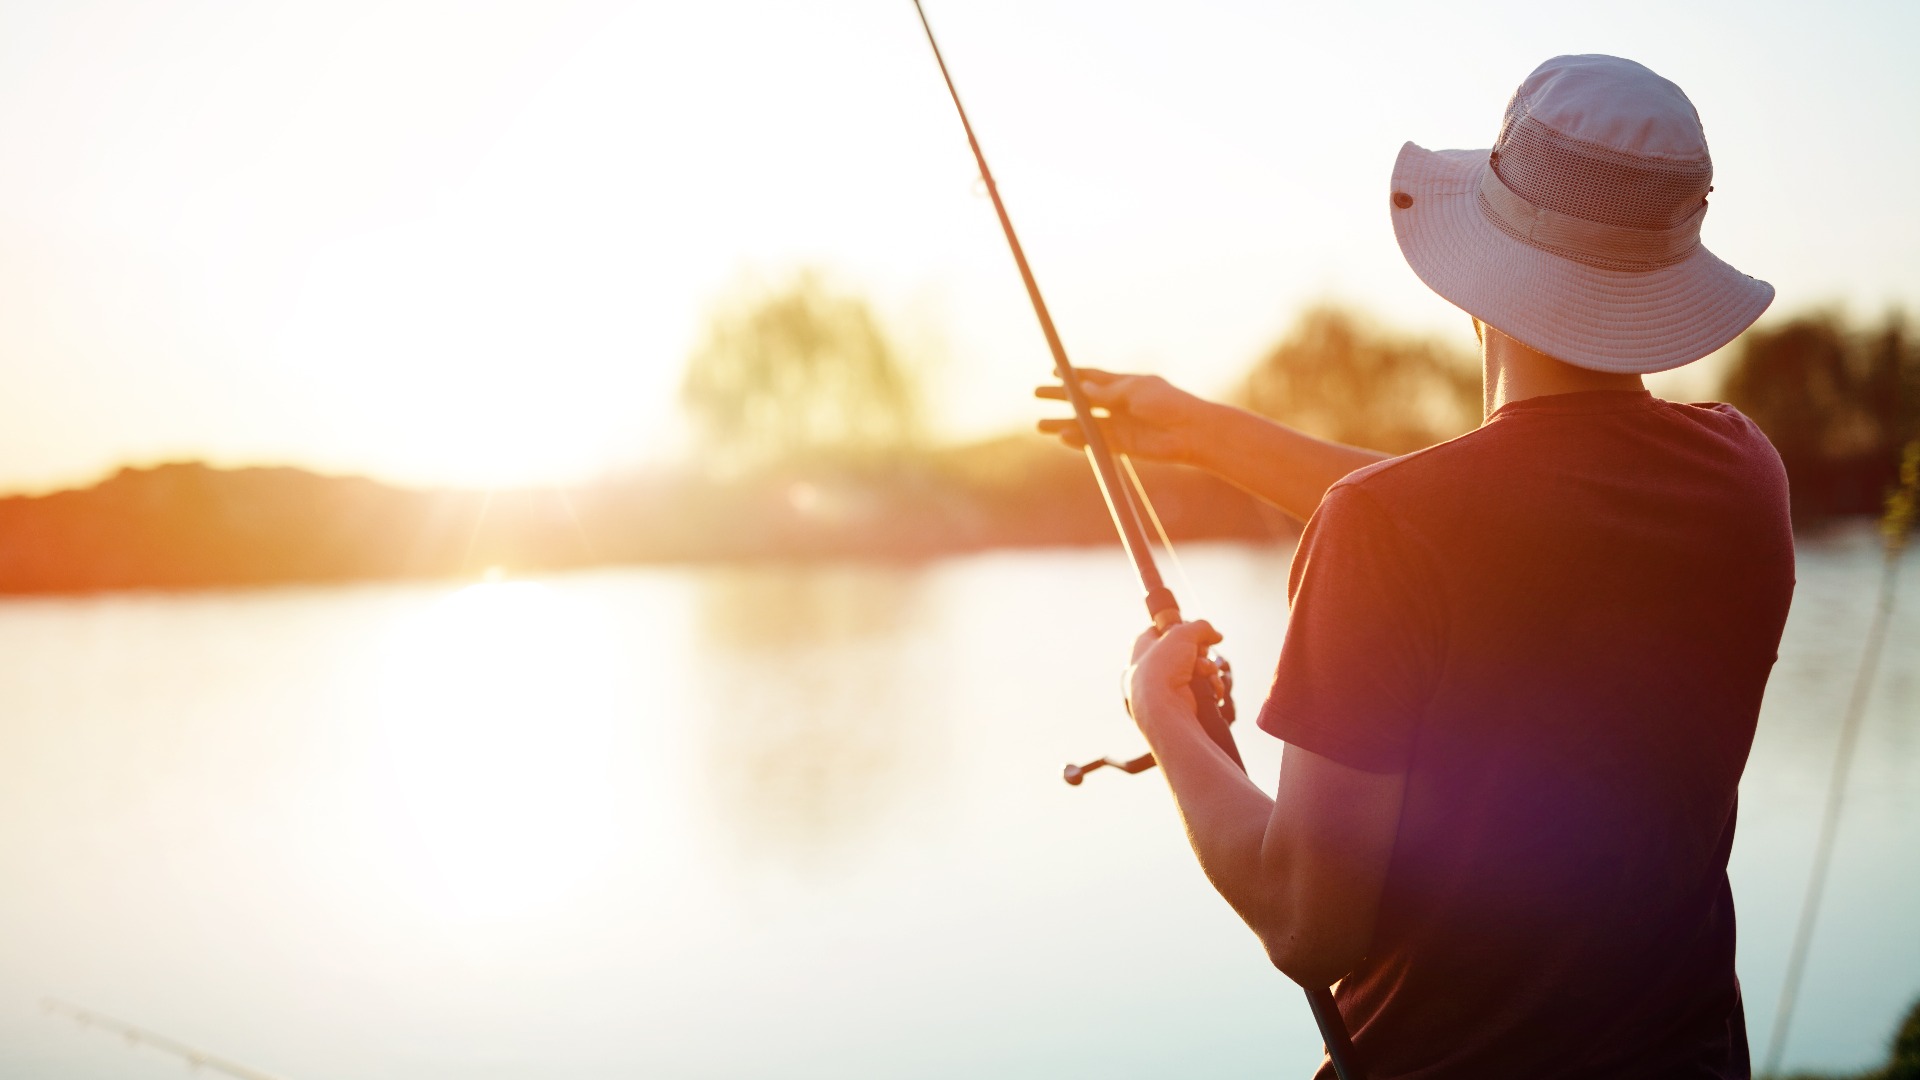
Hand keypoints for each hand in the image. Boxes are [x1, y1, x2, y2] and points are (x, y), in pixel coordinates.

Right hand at [1034, 369, 1215, 466]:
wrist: (1190, 432)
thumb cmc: (1168, 404)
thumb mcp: (1134, 391)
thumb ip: (1106, 392)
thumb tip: (1080, 388)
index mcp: (1126, 385)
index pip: (1093, 377)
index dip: (1073, 375)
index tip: (1053, 371)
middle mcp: (1120, 404)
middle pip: (1083, 400)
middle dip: (1060, 398)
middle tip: (1036, 394)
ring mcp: (1120, 425)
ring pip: (1085, 424)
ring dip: (1062, 423)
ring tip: (1039, 425)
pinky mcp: (1123, 445)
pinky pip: (1095, 443)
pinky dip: (1078, 441)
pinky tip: (1062, 438)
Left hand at [1125, 620, 1224, 736]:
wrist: (1162, 708)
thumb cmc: (1164, 666)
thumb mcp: (1182, 634)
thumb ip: (1201, 627)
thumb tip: (1217, 636)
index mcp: (1143, 645)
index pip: (1162, 629)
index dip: (1181, 627)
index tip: (1194, 630)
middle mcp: (1152, 664)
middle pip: (1186, 648)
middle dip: (1200, 650)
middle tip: (1200, 652)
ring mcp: (1167, 684)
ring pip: (1198, 667)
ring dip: (1208, 668)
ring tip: (1205, 672)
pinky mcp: (1182, 699)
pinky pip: (1203, 686)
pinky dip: (1211, 685)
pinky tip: (1213, 688)